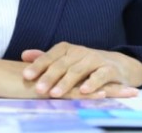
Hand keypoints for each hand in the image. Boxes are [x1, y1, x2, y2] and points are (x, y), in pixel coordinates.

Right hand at [0, 53, 137, 98]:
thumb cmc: (0, 83)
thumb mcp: (24, 91)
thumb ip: (37, 92)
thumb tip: (44, 97)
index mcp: (55, 79)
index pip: (83, 81)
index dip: (102, 84)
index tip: (121, 88)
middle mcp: (57, 79)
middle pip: (91, 82)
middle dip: (114, 87)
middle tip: (135, 92)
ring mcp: (53, 84)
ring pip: (86, 87)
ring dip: (109, 91)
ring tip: (130, 94)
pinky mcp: (45, 90)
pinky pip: (70, 93)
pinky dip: (87, 95)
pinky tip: (102, 97)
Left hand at [21, 42, 141, 98]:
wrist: (117, 65)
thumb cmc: (85, 64)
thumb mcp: (65, 59)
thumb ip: (46, 58)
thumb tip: (24, 55)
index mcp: (67, 49)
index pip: (50, 56)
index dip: (38, 65)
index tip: (25, 76)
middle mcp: (80, 52)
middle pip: (62, 64)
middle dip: (49, 77)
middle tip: (38, 89)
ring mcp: (95, 59)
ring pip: (78, 71)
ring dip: (66, 82)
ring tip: (55, 93)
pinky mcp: (109, 69)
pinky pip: (99, 76)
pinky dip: (92, 83)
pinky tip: (83, 91)